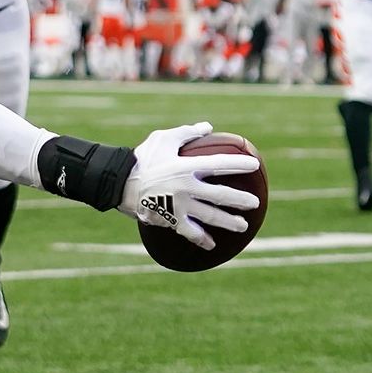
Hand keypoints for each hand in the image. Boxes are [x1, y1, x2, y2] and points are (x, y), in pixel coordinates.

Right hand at [117, 122, 262, 249]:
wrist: (117, 183)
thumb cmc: (141, 158)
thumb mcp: (161, 139)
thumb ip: (186, 133)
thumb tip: (208, 127)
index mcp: (186, 166)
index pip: (219, 164)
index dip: (239, 165)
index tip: (255, 166)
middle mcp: (186, 187)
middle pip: (220, 196)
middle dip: (240, 200)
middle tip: (254, 203)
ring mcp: (179, 205)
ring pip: (210, 216)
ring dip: (228, 222)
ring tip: (242, 225)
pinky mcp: (170, 219)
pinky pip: (189, 231)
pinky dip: (201, 239)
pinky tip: (211, 245)